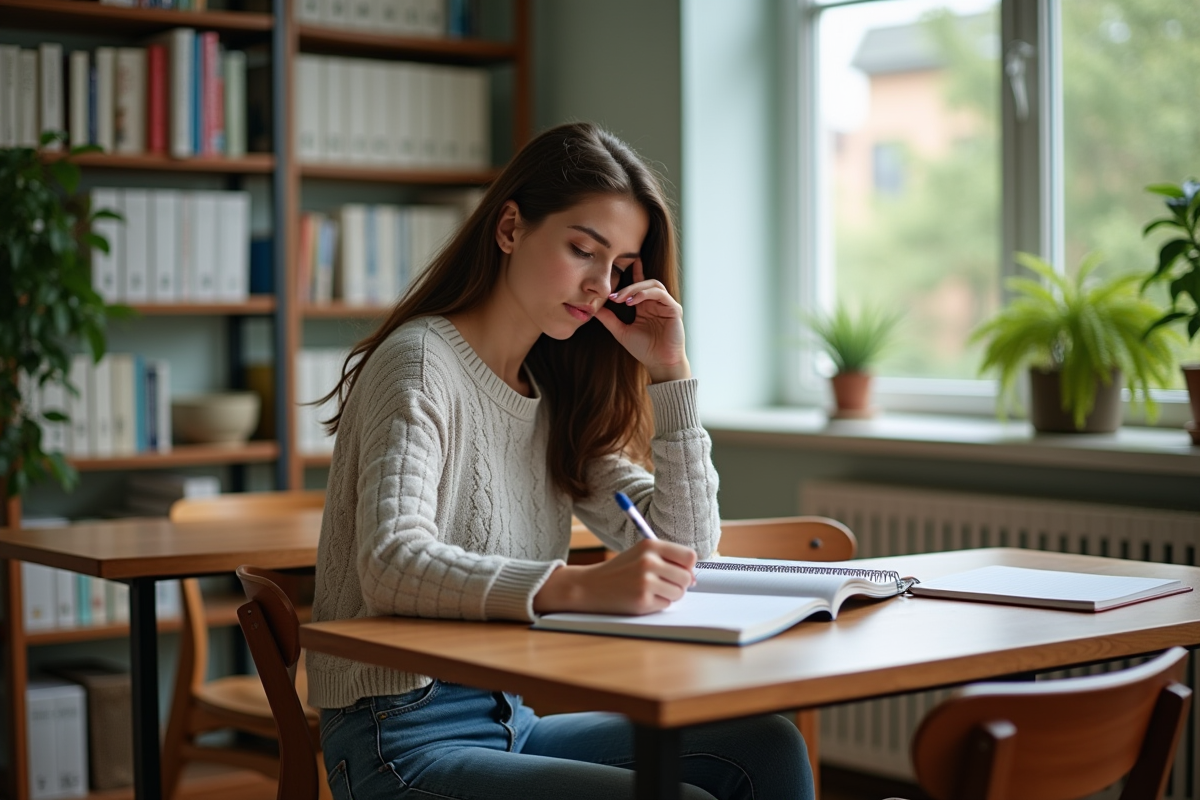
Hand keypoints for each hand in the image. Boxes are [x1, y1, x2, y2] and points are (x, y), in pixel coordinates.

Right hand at [533, 539, 697, 614]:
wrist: (590, 586)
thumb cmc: (620, 570)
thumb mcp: (641, 554)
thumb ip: (667, 559)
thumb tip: (693, 578)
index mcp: (650, 545)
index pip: (689, 556)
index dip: (687, 566)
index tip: (679, 570)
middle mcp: (649, 562)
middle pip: (687, 577)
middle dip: (678, 583)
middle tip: (661, 583)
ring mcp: (645, 582)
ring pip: (679, 593)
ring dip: (669, 595)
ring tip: (650, 590)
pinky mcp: (642, 601)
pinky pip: (666, 605)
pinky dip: (657, 604)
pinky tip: (641, 598)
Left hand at [594, 259, 691, 382]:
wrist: (659, 363)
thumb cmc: (644, 349)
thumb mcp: (621, 332)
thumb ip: (609, 319)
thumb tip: (593, 309)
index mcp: (646, 306)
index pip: (640, 285)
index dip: (634, 272)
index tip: (622, 262)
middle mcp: (657, 303)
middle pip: (645, 282)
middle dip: (628, 286)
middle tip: (613, 295)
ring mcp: (666, 305)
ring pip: (653, 285)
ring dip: (636, 288)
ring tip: (623, 298)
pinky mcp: (674, 309)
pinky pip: (660, 294)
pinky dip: (646, 294)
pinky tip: (633, 301)